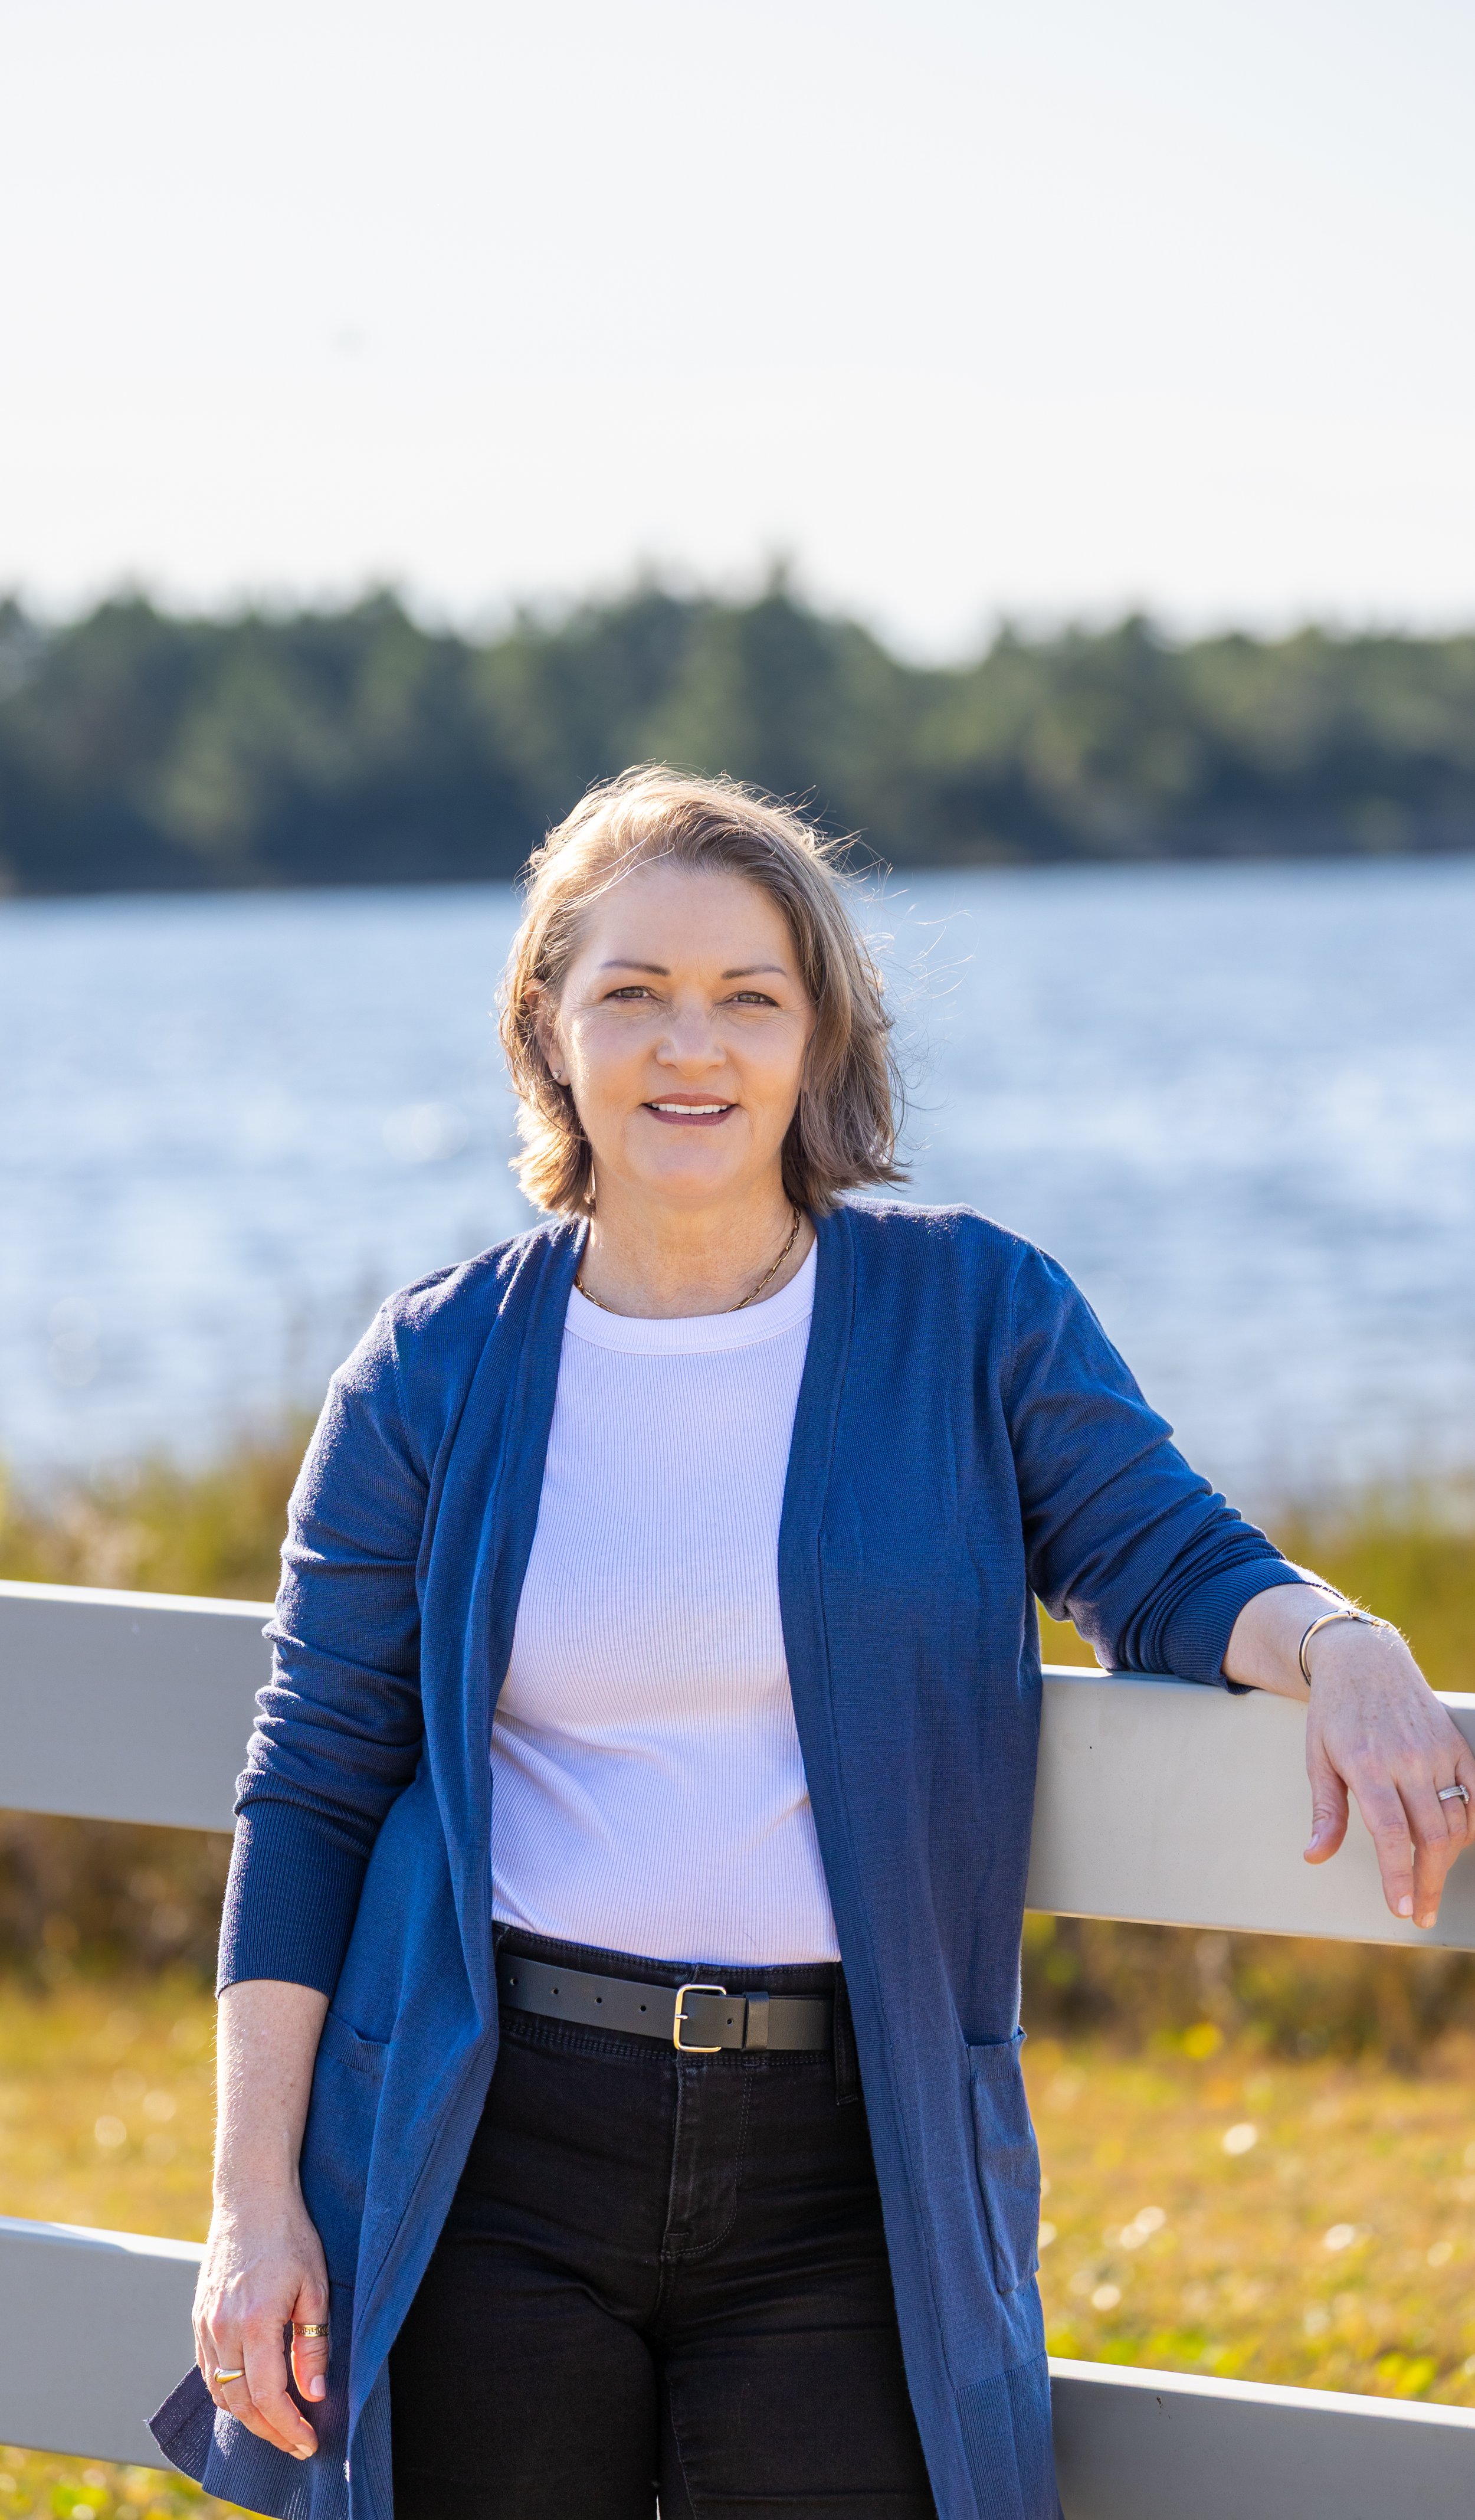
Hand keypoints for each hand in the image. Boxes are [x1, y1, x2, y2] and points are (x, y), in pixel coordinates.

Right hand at [194, 2184, 330, 2458]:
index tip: (308, 2442)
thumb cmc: (290, 2236)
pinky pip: (208, 2371)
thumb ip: (312, 2344)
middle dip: (269, 2431)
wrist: (250, 2198)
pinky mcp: (199, 2317)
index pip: (268, 2396)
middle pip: (240, 2403)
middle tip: (296, 2443)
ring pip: (220, 2392)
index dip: (288, 2427)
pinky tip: (249, 2395)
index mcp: (256, 2321)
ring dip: (246, 2417)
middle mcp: (223, 2328)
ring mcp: (206, 2324)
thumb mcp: (314, 2287)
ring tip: (276, 2425)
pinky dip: (227, 2392)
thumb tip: (313, 2394)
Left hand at [1302, 1621, 1474, 1928]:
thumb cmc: (1334, 1713)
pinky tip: (1458, 1845)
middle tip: (1418, 1913)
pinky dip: (1472, 1824)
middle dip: (1426, 1882)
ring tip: (1428, 1883)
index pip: (1389, 1832)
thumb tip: (1314, 1856)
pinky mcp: (1456, 1744)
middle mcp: (1406, 1759)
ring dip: (1446, 1860)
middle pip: (1429, 1835)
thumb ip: (1325, 1811)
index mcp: (1366, 1765)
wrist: (1365, 1660)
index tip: (1400, 1908)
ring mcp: (1436, 1751)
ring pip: (1455, 1820)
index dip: (1398, 1875)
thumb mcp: (1317, 1758)